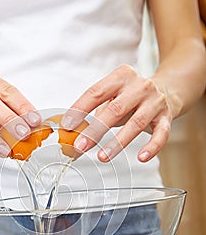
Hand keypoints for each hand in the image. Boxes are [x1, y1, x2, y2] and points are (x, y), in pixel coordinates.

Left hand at [61, 65, 175, 161]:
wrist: (167, 90)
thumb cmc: (131, 97)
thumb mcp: (113, 96)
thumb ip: (94, 112)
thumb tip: (72, 134)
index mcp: (121, 76)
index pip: (96, 92)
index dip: (80, 109)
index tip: (67, 125)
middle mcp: (140, 86)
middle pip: (115, 109)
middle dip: (95, 130)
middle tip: (81, 146)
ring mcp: (155, 102)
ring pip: (135, 124)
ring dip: (117, 142)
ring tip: (102, 156)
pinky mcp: (166, 117)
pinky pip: (161, 134)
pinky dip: (152, 147)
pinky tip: (141, 158)